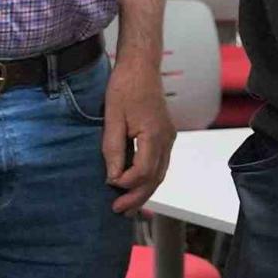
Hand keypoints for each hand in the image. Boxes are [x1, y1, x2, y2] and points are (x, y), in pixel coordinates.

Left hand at [103, 56, 174, 213]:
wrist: (141, 66)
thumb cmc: (125, 86)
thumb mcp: (113, 117)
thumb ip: (113, 149)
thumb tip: (113, 177)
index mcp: (154, 135)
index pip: (143, 172)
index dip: (126, 183)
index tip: (109, 184)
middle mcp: (166, 139)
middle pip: (155, 178)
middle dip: (137, 197)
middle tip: (119, 211)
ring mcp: (168, 137)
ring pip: (160, 174)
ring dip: (144, 191)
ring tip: (128, 206)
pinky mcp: (165, 135)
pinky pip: (160, 163)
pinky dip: (149, 178)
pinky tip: (136, 184)